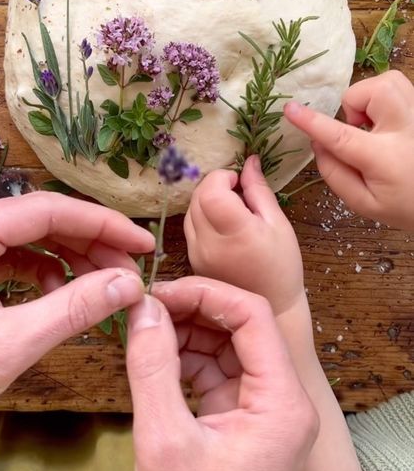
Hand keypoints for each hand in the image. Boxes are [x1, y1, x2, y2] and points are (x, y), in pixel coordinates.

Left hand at [0, 192, 153, 435]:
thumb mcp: (9, 345)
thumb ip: (73, 309)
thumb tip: (129, 285)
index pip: (46, 210)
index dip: (101, 224)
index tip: (142, 245)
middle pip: (38, 220)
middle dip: (88, 244)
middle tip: (129, 273)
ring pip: (25, 238)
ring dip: (68, 259)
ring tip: (102, 289)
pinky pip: (6, 258)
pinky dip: (41, 273)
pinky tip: (62, 296)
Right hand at [126, 278, 317, 470]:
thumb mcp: (163, 440)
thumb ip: (152, 367)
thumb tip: (141, 309)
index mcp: (281, 403)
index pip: (253, 317)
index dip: (206, 294)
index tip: (161, 292)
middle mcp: (283, 402)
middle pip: (242, 329)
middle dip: (193, 312)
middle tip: (146, 309)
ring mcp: (266, 414)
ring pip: (229, 349)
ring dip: (188, 336)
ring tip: (145, 331)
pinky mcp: (246, 425)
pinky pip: (220, 376)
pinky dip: (188, 363)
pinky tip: (156, 358)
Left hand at [184, 156, 304, 314]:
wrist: (273, 310)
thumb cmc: (282, 266)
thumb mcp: (278, 224)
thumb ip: (259, 191)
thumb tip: (249, 161)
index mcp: (236, 233)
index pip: (210, 192)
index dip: (220, 177)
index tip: (237, 180)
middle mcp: (210, 243)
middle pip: (196, 199)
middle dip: (212, 185)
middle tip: (235, 190)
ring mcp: (197, 254)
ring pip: (189, 212)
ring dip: (205, 200)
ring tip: (231, 209)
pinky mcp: (191, 261)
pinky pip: (189, 228)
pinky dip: (202, 217)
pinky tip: (223, 225)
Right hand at [284, 70, 413, 229]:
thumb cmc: (406, 206)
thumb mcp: (366, 204)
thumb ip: (335, 174)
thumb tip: (317, 143)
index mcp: (386, 159)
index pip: (341, 136)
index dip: (312, 122)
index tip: (289, 109)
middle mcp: (407, 128)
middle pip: (370, 91)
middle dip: (355, 106)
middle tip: (362, 133)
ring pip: (386, 81)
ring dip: (372, 102)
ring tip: (379, 128)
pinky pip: (400, 86)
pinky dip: (388, 101)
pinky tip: (394, 126)